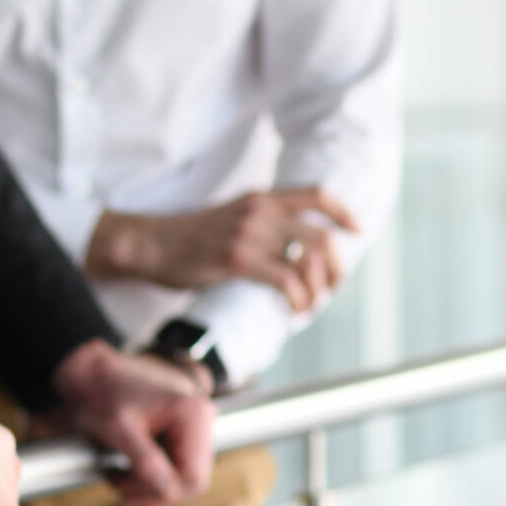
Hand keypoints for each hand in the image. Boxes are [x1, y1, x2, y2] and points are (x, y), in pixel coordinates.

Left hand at [48, 340, 215, 505]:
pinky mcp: (181, 432)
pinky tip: (125, 470)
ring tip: (117, 477)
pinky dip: (149, 474)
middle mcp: (201, 419)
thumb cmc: (100, 391)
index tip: (128, 499)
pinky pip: (174, 466)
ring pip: (182, 477)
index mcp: (192, 414)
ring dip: (149, 485)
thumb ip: (146, 462)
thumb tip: (167, 493)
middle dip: (154, 492)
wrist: (88, 371)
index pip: (193, 477)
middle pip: (191, 480)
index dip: (164, 497)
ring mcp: (193, 426)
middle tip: (120, 491)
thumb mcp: (119, 429)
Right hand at [86, 186, 360, 310]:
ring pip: (308, 261)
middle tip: (331, 289)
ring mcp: (248, 234)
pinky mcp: (236, 259)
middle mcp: (260, 211)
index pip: (317, 195)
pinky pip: (285, 281)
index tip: (356, 231)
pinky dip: (298, 300)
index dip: (343, 213)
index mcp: (261, 198)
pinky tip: (292, 311)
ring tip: (310, 305)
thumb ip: (260, 222)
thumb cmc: (187, 237)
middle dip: (336, 269)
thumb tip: (292, 248)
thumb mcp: (229, 216)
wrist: (149, 243)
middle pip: (322, 237)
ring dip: (318, 290)